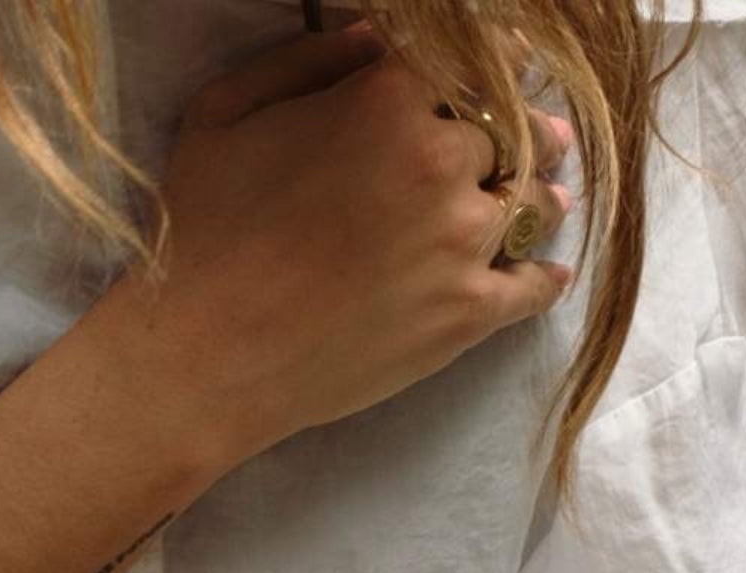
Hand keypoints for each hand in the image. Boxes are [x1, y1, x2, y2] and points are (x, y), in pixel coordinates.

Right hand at [107, 26, 576, 471]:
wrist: (199, 361)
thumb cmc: (199, 233)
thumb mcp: (228, 113)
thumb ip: (309, 60)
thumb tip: (376, 40)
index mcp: (387, 98)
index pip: (476, 58)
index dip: (494, 64)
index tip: (501, 73)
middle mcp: (440, 161)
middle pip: (513, 130)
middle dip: (521, 132)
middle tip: (533, 139)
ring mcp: (459, 243)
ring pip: (533, 204)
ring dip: (540, 197)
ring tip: (545, 201)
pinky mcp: (464, 317)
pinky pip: (533, 288)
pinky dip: (543, 279)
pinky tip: (546, 275)